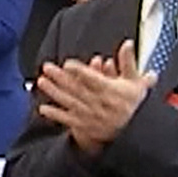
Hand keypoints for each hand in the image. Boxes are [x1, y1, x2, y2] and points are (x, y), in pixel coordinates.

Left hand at [35, 40, 153, 154]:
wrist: (133, 133)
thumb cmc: (132, 104)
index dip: (80, 72)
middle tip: (47, 68)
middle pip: (77, 89)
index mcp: (110, 91)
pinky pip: (67, 119)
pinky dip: (55, 114)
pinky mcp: (84, 125)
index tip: (68, 64)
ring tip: (42, 82)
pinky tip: (43, 108)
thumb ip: (128, 62)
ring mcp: (89, 115)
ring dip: (54, 92)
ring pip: (69, 102)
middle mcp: (98, 103)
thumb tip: (128, 44)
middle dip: (60, 78)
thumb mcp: (135, 82)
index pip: (93, 80)